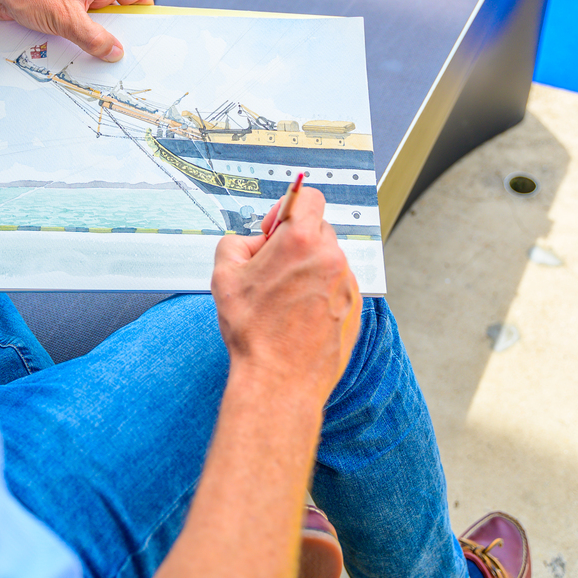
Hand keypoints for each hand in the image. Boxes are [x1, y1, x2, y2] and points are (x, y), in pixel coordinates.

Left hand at [0, 0, 153, 60]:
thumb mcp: (69, 19)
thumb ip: (95, 38)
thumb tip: (116, 52)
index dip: (147, 15)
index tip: (149, 37)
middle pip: (118, 14)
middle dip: (120, 34)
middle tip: (123, 57)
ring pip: (96, 23)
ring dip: (96, 40)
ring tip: (98, 59)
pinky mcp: (59, 9)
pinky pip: (78, 26)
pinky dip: (79, 39)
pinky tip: (76, 54)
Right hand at [211, 187, 361, 405]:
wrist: (280, 380)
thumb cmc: (255, 333)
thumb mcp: (223, 276)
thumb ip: (236, 243)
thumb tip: (251, 242)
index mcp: (301, 241)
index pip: (308, 196)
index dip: (287, 206)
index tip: (274, 228)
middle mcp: (331, 258)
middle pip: (317, 230)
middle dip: (294, 242)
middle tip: (272, 269)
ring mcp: (347, 284)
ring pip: (327, 260)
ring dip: (308, 269)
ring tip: (284, 300)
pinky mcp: (355, 308)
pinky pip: (337, 287)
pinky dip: (320, 293)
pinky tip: (299, 316)